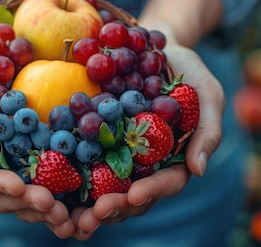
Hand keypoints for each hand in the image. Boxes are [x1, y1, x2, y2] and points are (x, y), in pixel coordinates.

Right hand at [0, 85, 76, 237]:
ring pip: (21, 197)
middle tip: (50, 204)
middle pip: (2, 197)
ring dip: (41, 207)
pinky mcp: (23, 163)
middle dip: (25, 202)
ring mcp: (2, 172)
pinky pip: (38, 182)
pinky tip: (71, 204)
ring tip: (63, 213)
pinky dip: (54, 193)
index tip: (18, 185)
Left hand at [70, 43, 224, 239]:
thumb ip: (208, 130)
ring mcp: (120, 153)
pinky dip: (70, 176)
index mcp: (175, 158)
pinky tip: (52, 184)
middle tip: (97, 212)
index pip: (167, 183)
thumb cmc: (188, 71)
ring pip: (107, 187)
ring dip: (91, 204)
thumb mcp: (207, 93)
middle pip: (133, 194)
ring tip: (74, 216)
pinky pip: (84, 159)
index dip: (152, 191)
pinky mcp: (97, 139)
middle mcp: (147, 162)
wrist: (153, 45)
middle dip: (116, 206)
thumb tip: (198, 170)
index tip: (134, 195)